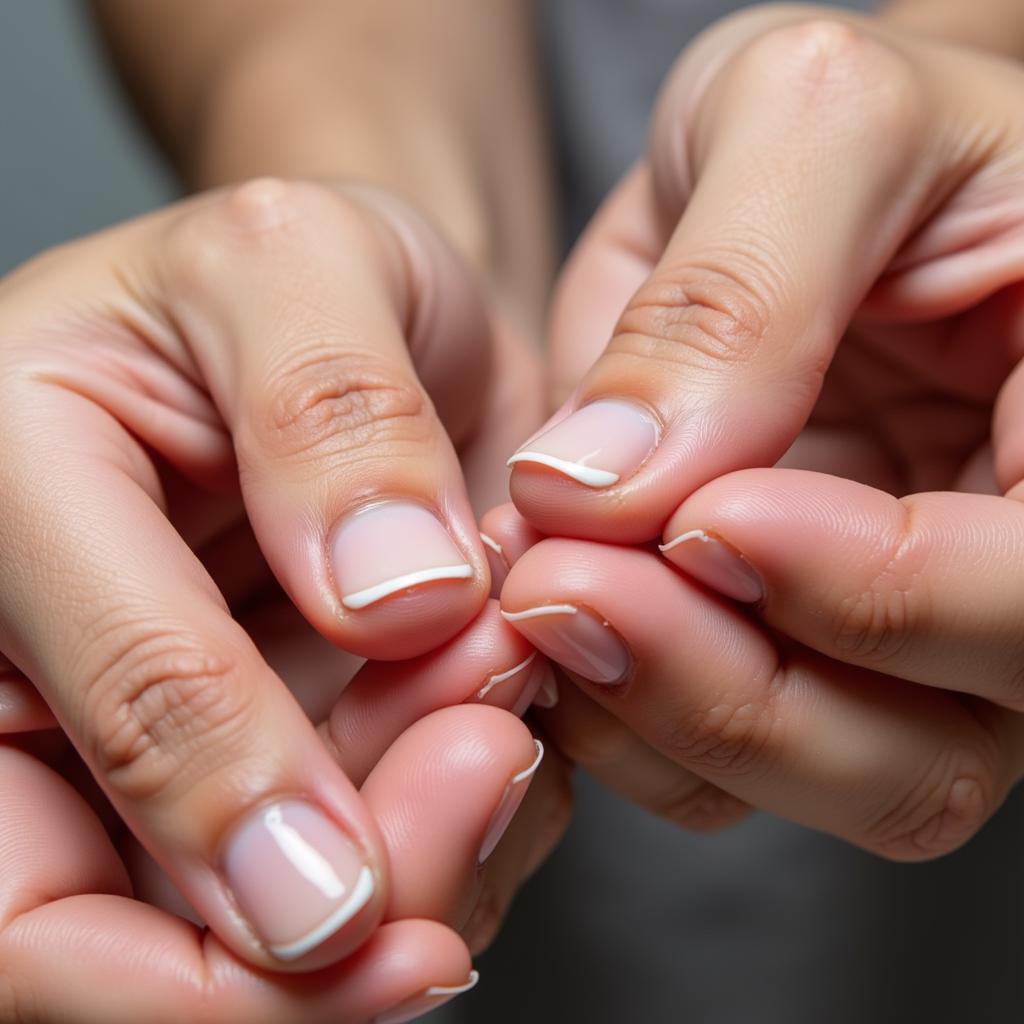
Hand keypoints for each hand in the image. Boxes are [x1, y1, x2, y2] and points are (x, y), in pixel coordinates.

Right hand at [0, 175, 546, 970]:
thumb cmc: (300, 271)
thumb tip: (386, 604)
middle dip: (320, 948)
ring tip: (510, 702)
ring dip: (426, 866)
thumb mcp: (293, 266)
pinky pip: (392, 864)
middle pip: (128, 946)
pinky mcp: (313, 752)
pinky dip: (472, 830)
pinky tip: (513, 713)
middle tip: (481, 794)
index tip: (366, 906)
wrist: (372, 310)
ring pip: (282, 931)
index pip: (30, 849)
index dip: (199, 906)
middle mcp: (57, 682)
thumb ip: (321, 418)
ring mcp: (189, 739)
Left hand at [501, 6, 1023, 856]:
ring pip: (833, 780)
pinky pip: (724, 764)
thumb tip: (614, 488)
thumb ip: (739, 299)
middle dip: (745, 694)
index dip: (884, 590)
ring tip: (544, 594)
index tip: (708, 518)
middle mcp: (1005, 566)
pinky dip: (626, 725)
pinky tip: (549, 617)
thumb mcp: (805, 123)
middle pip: (938, 748)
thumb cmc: (824, 122)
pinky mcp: (790, 647)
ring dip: (669, 724)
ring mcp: (907, 633)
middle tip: (573, 591)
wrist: (771, 172)